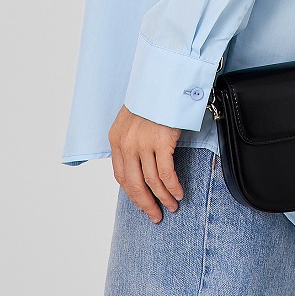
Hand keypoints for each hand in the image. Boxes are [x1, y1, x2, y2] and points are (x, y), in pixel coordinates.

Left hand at [108, 105, 183, 223]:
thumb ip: (131, 140)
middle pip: (133, 184)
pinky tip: (179, 193)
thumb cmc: (152, 97)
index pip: (120, 176)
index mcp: (116, 139)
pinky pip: (166, 174)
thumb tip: (139, 162)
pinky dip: (172, 187)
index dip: (132, 194)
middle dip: (145, 203)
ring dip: (163, 198)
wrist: (163, 80)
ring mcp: (143, 144)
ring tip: (172, 206)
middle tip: (155, 215)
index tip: (142, 203)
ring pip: (151, 182)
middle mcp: (126, 144)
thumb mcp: (132, 119)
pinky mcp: (161, 142)